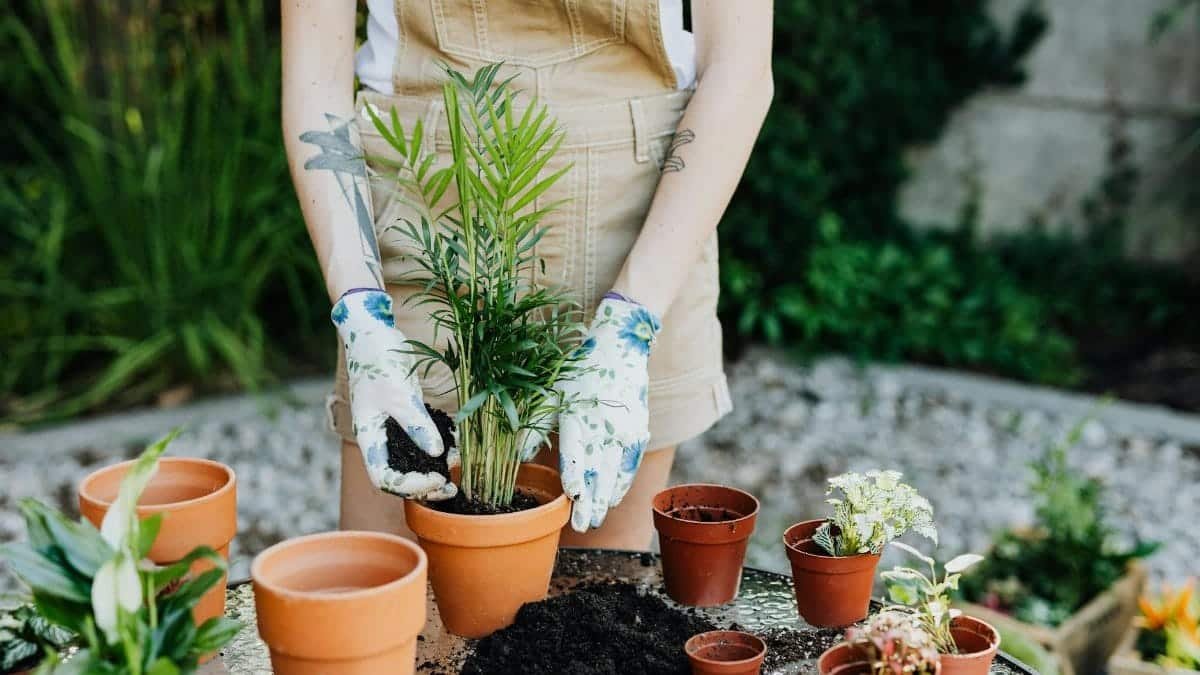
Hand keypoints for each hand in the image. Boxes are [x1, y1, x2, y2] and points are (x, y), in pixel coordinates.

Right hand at [332, 289, 455, 499]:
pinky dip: (437, 448)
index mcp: (369, 436)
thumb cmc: (378, 361)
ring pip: (411, 461)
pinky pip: (421, 441)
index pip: (384, 478)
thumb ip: (417, 424)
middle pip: (398, 475)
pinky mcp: (406, 416)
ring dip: (433, 470)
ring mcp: (392, 428)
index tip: (436, 479)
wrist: (372, 332)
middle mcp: (380, 438)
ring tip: (456, 472)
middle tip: (451, 487)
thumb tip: (435, 454)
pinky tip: (456, 448)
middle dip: (424, 486)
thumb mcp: (400, 393)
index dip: (410, 486)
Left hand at [554, 293, 660, 530]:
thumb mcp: (551, 392)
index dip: (575, 471)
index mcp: (578, 412)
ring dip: (605, 498)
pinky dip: (621, 484)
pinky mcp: (638, 432)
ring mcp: (624, 430)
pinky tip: (613, 500)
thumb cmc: (579, 373)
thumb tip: (517, 457)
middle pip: (597, 468)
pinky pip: (630, 464)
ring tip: (594, 520)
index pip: (577, 447)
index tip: (572, 493)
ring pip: (615, 471)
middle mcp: (604, 424)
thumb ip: (535, 426)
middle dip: (591, 499)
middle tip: (583, 525)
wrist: (621, 349)